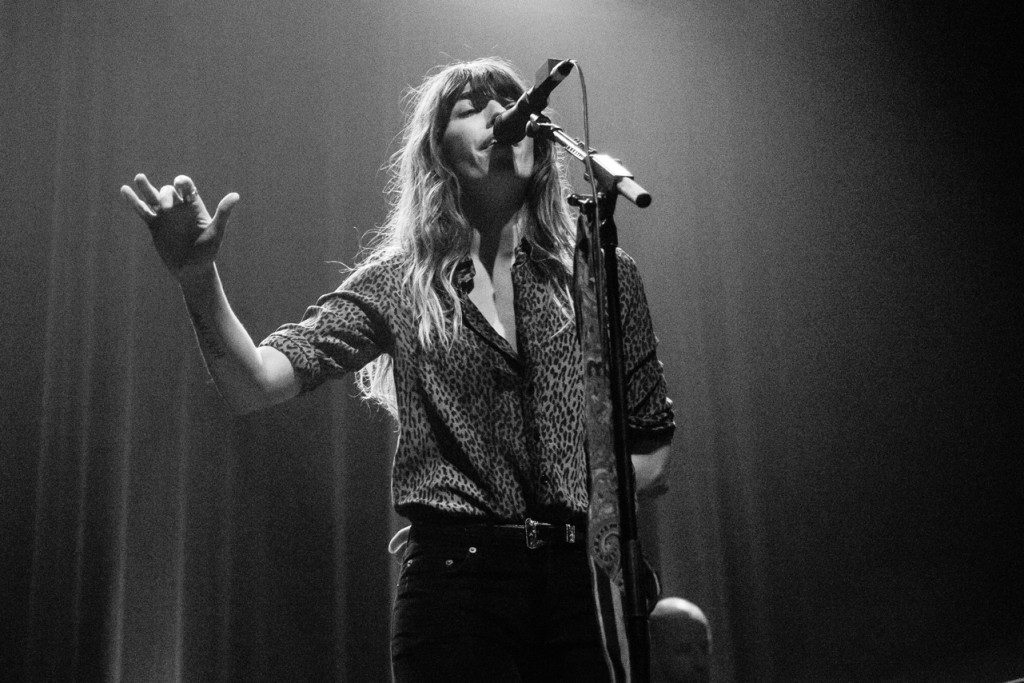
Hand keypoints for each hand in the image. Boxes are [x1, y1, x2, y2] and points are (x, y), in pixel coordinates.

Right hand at [121, 173, 238, 279]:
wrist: (192, 271)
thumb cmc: (207, 253)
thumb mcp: (216, 232)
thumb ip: (223, 213)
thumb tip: (236, 195)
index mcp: (193, 206)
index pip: (186, 186)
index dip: (182, 182)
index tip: (180, 187)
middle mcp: (178, 208)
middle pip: (168, 191)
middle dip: (165, 195)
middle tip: (165, 206)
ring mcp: (165, 216)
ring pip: (152, 197)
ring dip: (145, 187)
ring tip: (139, 178)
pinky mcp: (154, 226)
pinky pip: (142, 211)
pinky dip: (133, 201)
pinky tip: (124, 190)